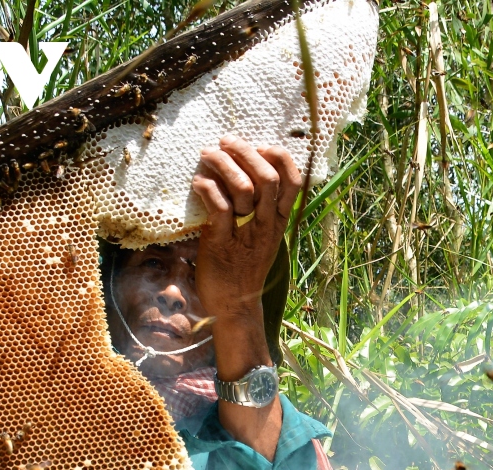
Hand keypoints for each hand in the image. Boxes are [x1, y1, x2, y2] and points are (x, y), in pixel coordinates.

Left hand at [191, 135, 301, 320]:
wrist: (234, 305)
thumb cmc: (243, 267)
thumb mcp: (262, 237)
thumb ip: (261, 210)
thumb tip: (245, 174)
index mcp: (279, 222)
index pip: (294, 182)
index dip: (280, 157)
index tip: (261, 146)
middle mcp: (267, 225)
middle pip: (268, 177)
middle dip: (246, 152)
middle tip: (226, 141)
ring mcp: (246, 234)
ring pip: (243, 187)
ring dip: (223, 164)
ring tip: (207, 155)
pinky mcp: (222, 243)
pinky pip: (219, 208)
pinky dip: (207, 188)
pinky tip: (198, 182)